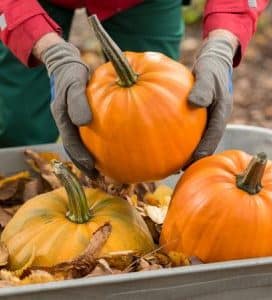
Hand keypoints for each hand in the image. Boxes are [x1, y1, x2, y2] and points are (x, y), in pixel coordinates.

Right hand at [34, 34, 96, 177]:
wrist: (69, 64)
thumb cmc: (71, 73)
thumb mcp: (73, 84)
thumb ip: (77, 101)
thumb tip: (84, 122)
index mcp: (63, 119)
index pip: (70, 144)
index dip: (79, 158)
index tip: (91, 168)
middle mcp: (70, 124)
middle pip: (77, 149)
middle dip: (87, 164)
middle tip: (101, 177)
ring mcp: (77, 122)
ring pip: (85, 144)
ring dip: (94, 157)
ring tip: (108, 169)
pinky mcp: (87, 118)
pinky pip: (94, 134)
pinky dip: (102, 143)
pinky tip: (116, 148)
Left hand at [185, 30, 237, 167]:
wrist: (213, 60)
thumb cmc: (211, 67)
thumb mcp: (208, 74)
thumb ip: (203, 88)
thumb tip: (194, 103)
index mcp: (221, 112)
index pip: (214, 135)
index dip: (204, 150)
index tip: (193, 161)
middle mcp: (215, 118)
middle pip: (206, 141)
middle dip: (195, 156)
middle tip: (179, 169)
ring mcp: (207, 118)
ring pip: (198, 137)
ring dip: (187, 149)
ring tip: (172, 162)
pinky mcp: (198, 115)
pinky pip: (190, 129)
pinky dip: (181, 137)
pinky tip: (166, 141)